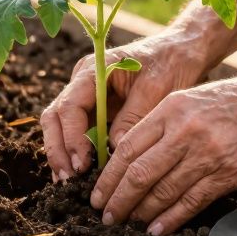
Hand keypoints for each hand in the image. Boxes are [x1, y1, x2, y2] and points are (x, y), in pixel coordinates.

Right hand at [41, 31, 210, 181]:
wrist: (180, 52)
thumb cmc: (170, 64)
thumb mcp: (157, 88)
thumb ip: (134, 117)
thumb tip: (114, 149)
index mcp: (94, 70)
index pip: (70, 105)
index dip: (72, 137)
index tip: (82, 164)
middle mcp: (82, 82)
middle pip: (56, 117)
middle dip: (58, 149)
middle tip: (67, 179)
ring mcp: (86, 96)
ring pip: (60, 127)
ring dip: (62, 154)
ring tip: (67, 183)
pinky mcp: (94, 110)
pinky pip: (76, 133)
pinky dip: (73, 153)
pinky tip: (76, 176)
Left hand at [89, 72, 236, 235]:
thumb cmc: (235, 101)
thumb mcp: (190, 100)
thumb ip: (161, 125)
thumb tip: (130, 158)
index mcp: (170, 109)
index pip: (127, 148)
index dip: (108, 176)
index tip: (98, 194)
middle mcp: (184, 131)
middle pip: (138, 173)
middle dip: (117, 199)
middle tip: (106, 215)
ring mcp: (206, 154)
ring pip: (162, 191)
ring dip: (141, 212)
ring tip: (129, 223)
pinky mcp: (226, 174)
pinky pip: (190, 202)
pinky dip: (170, 219)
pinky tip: (157, 229)